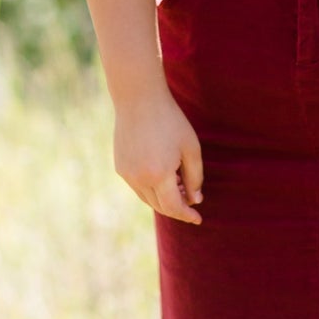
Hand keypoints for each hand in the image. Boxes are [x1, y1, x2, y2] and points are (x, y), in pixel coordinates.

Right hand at [113, 92, 204, 224]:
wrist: (138, 99)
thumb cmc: (170, 121)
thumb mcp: (190, 148)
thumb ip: (195, 177)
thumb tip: (194, 199)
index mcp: (159, 174)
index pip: (174, 207)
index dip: (187, 215)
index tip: (198, 219)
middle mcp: (139, 179)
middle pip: (160, 206)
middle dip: (177, 207)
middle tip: (191, 199)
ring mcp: (127, 174)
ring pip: (148, 198)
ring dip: (164, 199)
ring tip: (178, 185)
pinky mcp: (120, 167)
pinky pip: (138, 186)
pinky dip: (152, 188)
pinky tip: (163, 175)